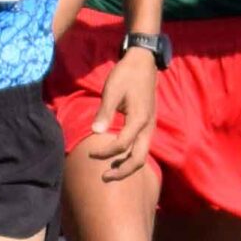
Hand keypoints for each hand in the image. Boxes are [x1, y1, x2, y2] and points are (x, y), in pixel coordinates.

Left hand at [78, 46, 158, 181]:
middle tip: (104, 178)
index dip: (105, 152)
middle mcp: (148, 127)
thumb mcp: (112, 91)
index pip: (122, 145)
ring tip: (109, 172)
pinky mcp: (148, 125)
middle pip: (138, 159)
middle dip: (122, 171)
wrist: (143, 63)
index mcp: (139, 119)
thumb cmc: (126, 75)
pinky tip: (118, 158)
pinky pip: (141, 147)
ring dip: (127, 166)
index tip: (90, 153)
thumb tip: (95, 132)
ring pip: (142, 155)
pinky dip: (130, 156)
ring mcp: (150, 126)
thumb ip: (105, 113)